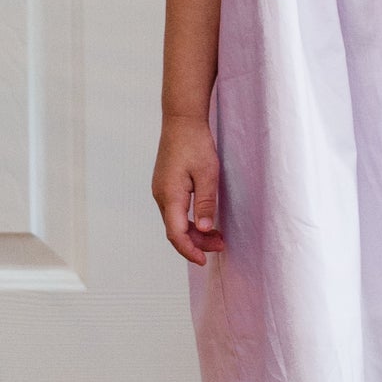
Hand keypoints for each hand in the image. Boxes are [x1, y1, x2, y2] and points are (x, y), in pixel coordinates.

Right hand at [152, 117, 224, 263]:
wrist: (181, 121)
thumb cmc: (195, 143)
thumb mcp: (207, 173)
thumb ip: (206, 203)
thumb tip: (203, 229)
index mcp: (170, 195)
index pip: (176, 233)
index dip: (189, 250)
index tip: (203, 260)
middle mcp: (161, 196)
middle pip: (175, 230)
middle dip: (196, 243)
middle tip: (220, 245)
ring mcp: (161, 191)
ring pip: (175, 222)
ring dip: (194, 232)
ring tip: (217, 236)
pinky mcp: (165, 186)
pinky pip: (175, 211)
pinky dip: (189, 221)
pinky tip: (204, 221)